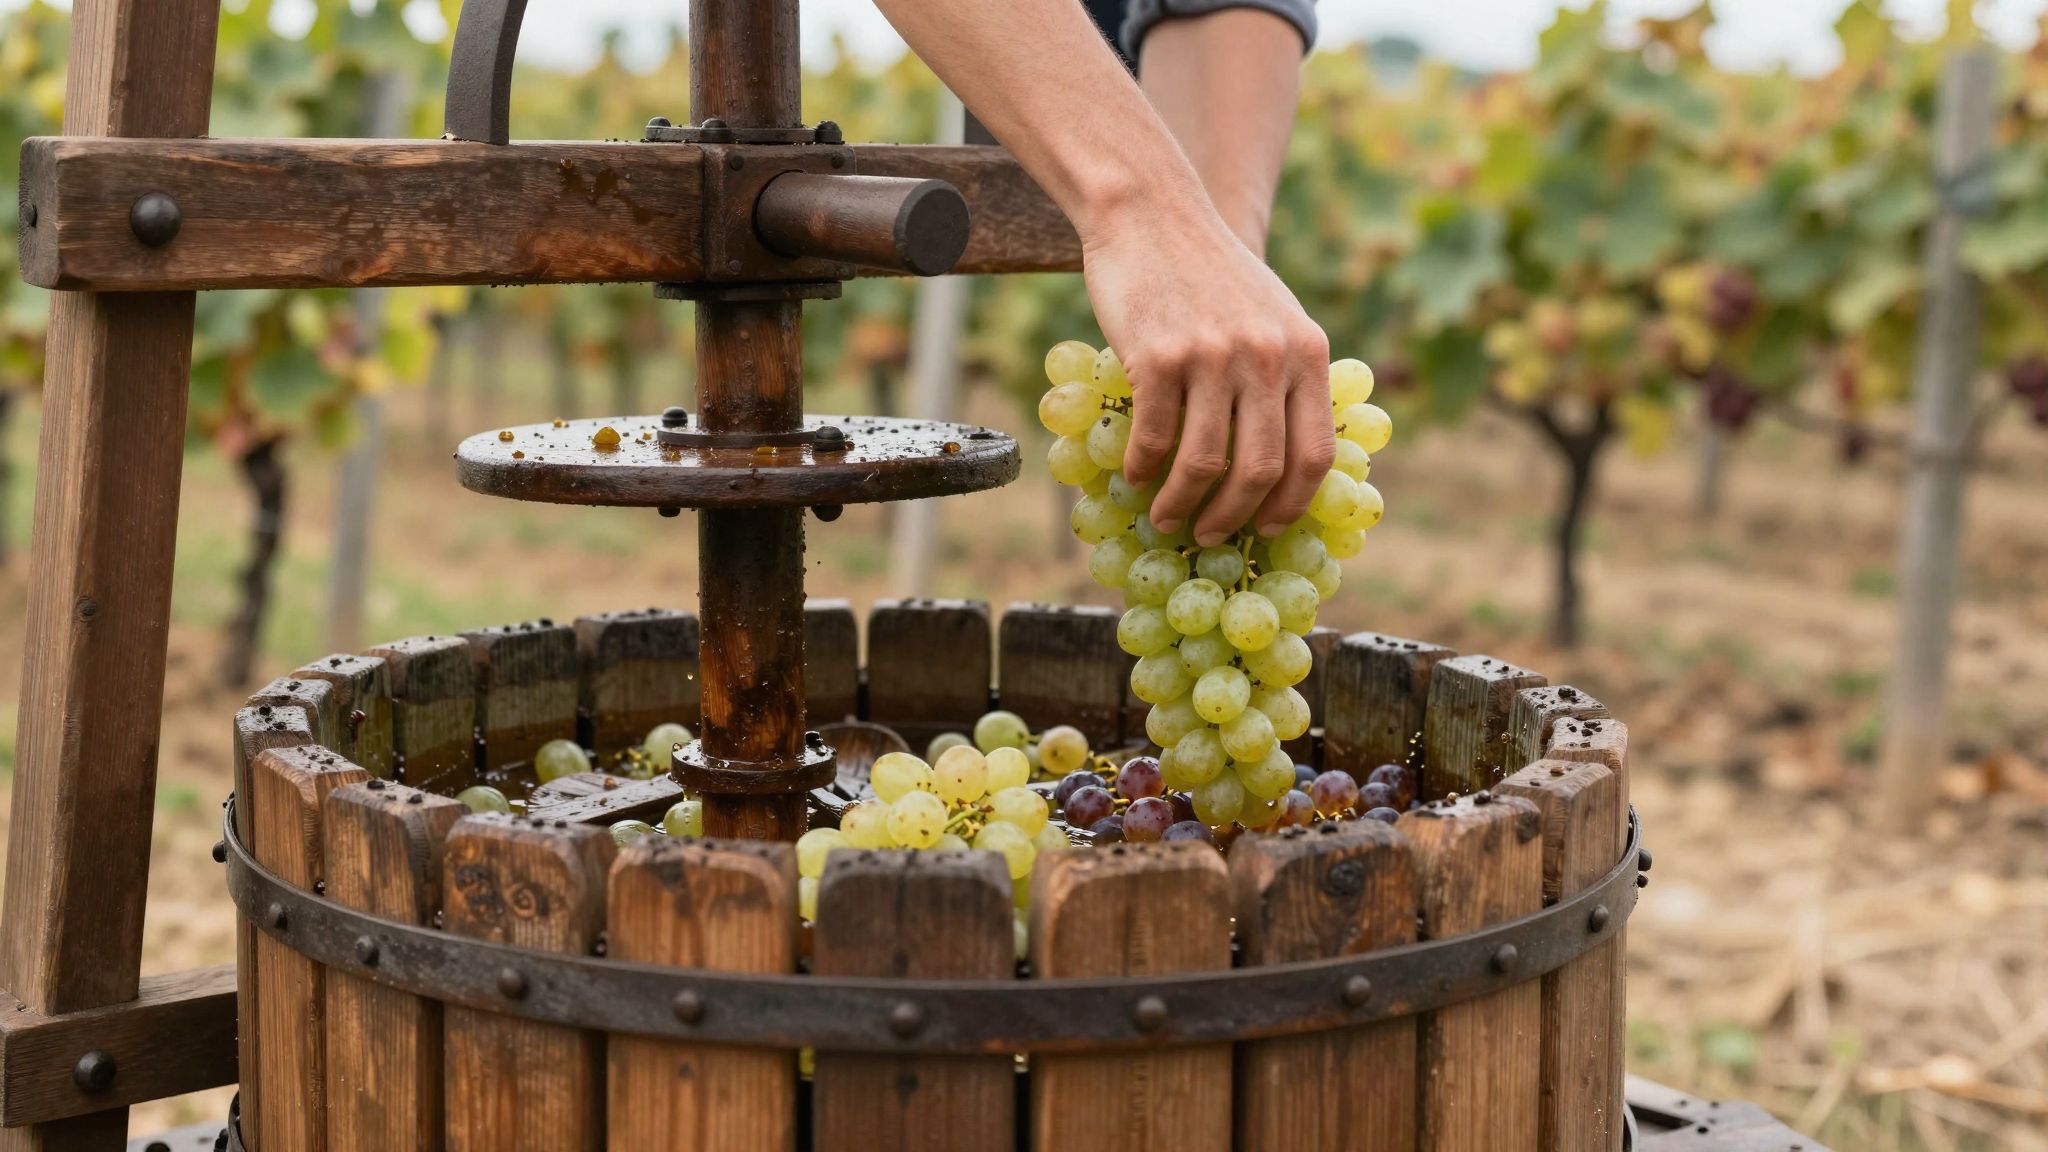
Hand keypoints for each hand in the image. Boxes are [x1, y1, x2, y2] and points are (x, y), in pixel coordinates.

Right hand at [1081, 193, 1332, 544]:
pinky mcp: (1159, 355)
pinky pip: (1154, 435)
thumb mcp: (1273, 315)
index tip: (1269, 528)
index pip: (1317, 453)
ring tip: (1166, 519)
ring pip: (1206, 461)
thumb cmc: (1209, 273)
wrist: (1152, 214)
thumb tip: (1287, 460)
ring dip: (1183, 504)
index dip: (1293, 504)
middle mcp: (1268, 356)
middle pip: (1263, 468)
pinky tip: (1134, 477)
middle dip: (1235, 517)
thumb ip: (1287, 375)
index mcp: (1306, 351)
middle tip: (1210, 534)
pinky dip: (1143, 468)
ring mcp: (1214, 356)